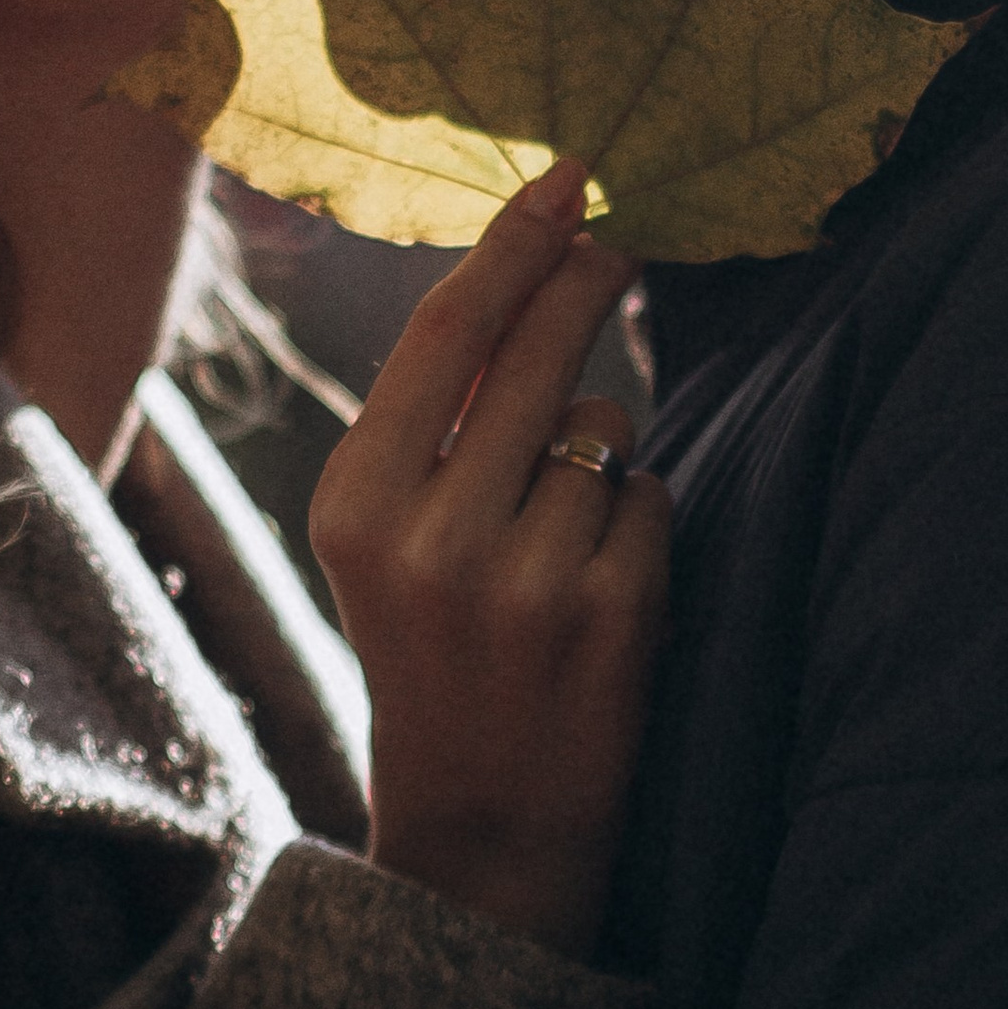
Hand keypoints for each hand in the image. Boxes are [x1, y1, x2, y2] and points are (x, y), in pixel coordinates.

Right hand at [308, 160, 670, 959]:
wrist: (481, 830)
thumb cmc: (438, 653)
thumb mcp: (389, 540)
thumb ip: (438, 424)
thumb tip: (524, 270)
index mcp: (355, 504)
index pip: (444, 336)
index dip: (512, 245)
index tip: (566, 178)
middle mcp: (431, 535)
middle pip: (537, 352)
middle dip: (586, 280)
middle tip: (620, 237)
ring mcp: (525, 576)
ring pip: (604, 425)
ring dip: (601, 454)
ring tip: (559, 540)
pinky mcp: (610, 612)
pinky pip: (652, 492)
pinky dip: (639, 519)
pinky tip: (600, 587)